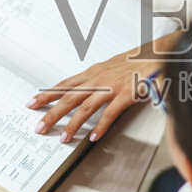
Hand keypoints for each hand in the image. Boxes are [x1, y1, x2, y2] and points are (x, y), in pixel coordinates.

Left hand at [29, 47, 158, 141]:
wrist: (159, 54)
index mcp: (93, 72)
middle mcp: (98, 78)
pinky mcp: (126, 94)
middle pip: (68, 98)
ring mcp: (111, 87)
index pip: (64, 84)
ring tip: (63, 138)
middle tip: (39, 128)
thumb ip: (96, 78)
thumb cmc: (136, 62)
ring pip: (85, 107)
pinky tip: (93, 136)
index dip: (47, 94)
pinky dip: (101, 126)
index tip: (32, 103)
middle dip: (51, 113)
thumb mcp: (110, 67)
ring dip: (72, 124)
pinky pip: (110, 113)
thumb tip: (83, 89)